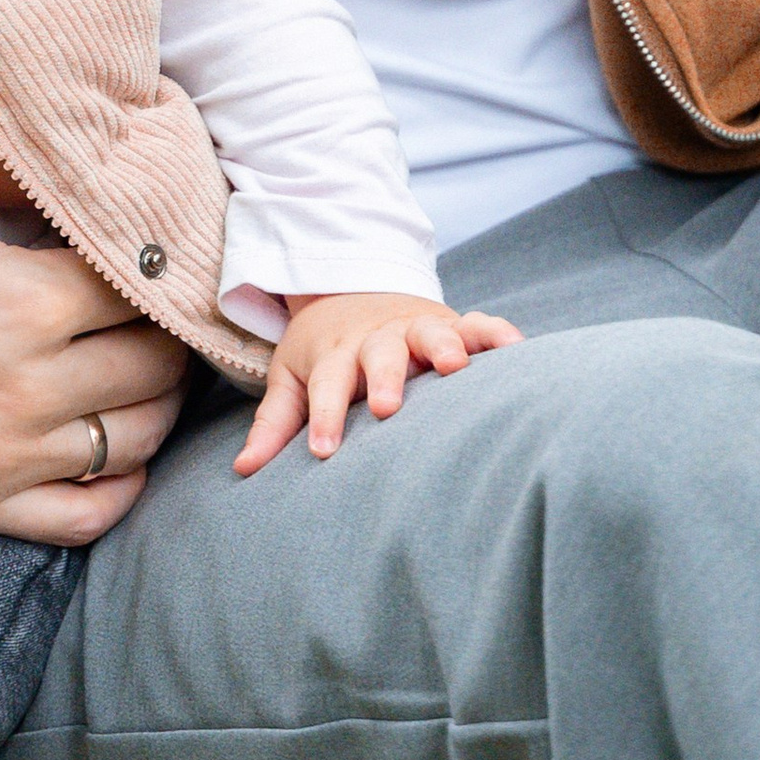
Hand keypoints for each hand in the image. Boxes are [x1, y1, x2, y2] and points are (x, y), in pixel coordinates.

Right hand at [0, 120, 187, 545]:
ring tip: (141, 369)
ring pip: (133, 442)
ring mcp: (1, 456)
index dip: (156, 264)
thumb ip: (11, 158)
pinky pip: (84, 517)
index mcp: (27, 298)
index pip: (145, 287)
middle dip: (167, 333)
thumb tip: (79, 168)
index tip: (150, 251)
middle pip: (156, 368)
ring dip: (155, 405)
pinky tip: (114, 453)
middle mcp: (28, 388)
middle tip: (153, 308)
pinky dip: (119, 489)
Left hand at [234, 290, 521, 473]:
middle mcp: (377, 340)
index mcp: (336, 355)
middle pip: (379, 355)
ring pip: (429, 332)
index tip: (322, 450)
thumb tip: (243, 471)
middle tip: (386, 407)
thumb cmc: (321, 351)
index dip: (323, 416)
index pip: (326, 385)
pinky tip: (517, 349)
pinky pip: (478, 325)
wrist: (349, 288)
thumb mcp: (291, 377)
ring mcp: (416, 329)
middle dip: (383, 378)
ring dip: (441, 347)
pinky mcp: (451, 324)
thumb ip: (275, 424)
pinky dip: (496, 334)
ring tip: (454, 368)